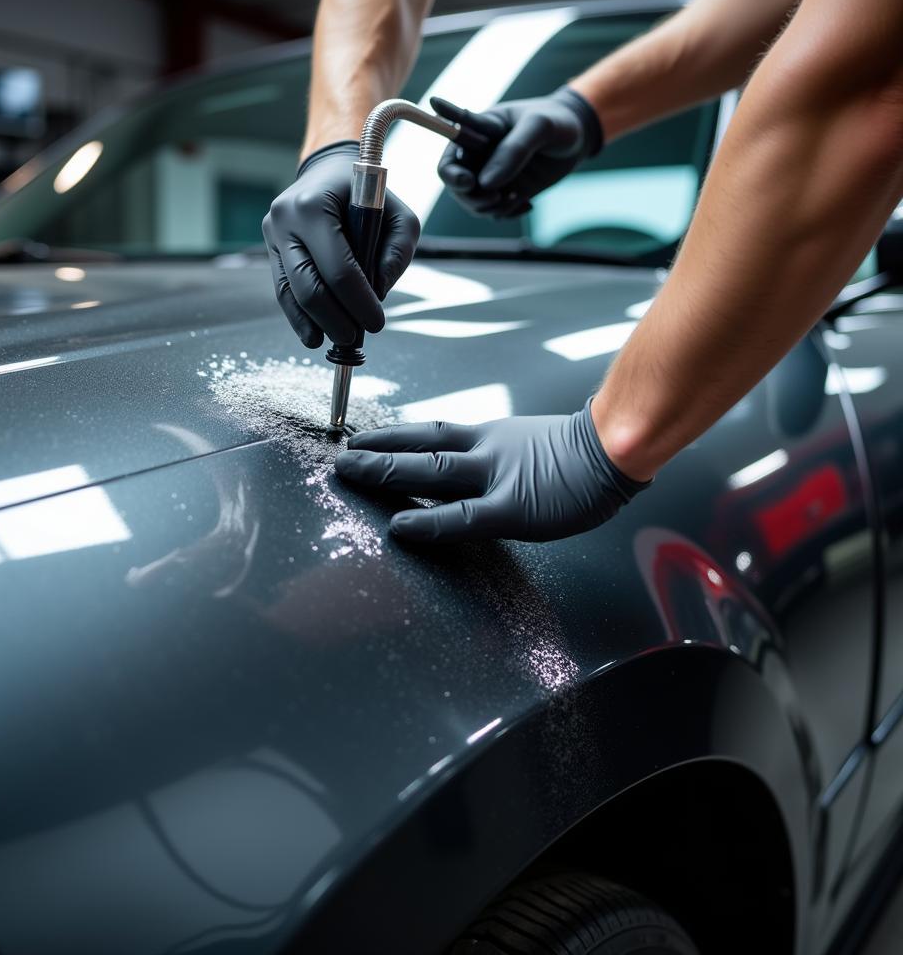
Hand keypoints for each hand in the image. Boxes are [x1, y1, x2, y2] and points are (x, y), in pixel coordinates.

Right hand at [262, 141, 419, 347]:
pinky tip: (313, 335)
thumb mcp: (399, 216)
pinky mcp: (271, 250)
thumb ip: (398, 253)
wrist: (328, 172)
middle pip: (309, 287)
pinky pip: (283, 290)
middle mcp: (286, 220)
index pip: (338, 269)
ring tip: (337, 341)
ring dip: (316, 323)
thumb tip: (379, 293)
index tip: (377, 323)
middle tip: (356, 338)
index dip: (359, 303)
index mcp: (314, 206)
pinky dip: (299, 317)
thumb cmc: (367, 195)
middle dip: (335, 319)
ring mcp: (273, 235)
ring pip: (291, 293)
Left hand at [334, 399, 648, 541]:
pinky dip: (428, 522)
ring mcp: (496, 478)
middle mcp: (485, 452)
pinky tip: (399, 526)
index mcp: (491, 439)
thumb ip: (505, 454)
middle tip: (341, 457)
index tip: (363, 439)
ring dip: (386, 471)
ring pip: (430, 471)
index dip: (395, 437)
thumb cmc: (586, 450)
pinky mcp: (513, 509)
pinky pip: (462, 518)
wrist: (620, 445)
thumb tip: (484, 465)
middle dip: (377, 453)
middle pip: (420, 449)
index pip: (432, 435)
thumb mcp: (535, 444)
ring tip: (349, 472)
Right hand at [432, 88, 602, 219]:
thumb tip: (486, 183)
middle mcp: (478, 153)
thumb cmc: (556, 121)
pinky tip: (527, 204)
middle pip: (454, 180)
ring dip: (489, 208)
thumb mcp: (539, 127)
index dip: (448, 159)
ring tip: (516, 198)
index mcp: (480, 128)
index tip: (466, 177)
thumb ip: (514, 150)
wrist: (578, 138)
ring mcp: (489, 174)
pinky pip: (492, 212)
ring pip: (472, 201)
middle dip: (468, 195)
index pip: (451, 139)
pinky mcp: (502, 192)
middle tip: (494, 196)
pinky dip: (506, 213)